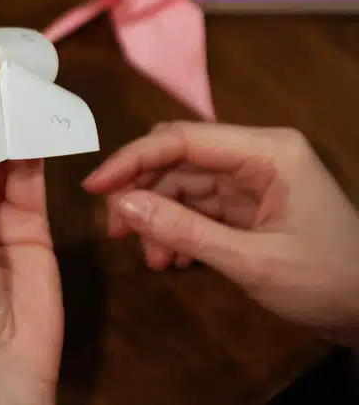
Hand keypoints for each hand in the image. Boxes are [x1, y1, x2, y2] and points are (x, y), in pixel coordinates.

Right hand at [83, 121, 358, 347]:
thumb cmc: (328, 281)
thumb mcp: (252, 261)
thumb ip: (185, 231)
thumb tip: (124, 206)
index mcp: (267, 152)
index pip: (182, 139)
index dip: (132, 159)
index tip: (94, 187)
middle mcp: (257, 155)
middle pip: (177, 159)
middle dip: (143, 193)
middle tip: (119, 232)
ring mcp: (252, 180)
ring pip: (181, 184)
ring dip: (158, 218)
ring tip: (155, 260)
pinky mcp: (248, 204)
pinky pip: (196, 206)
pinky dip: (176, 230)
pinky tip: (172, 258)